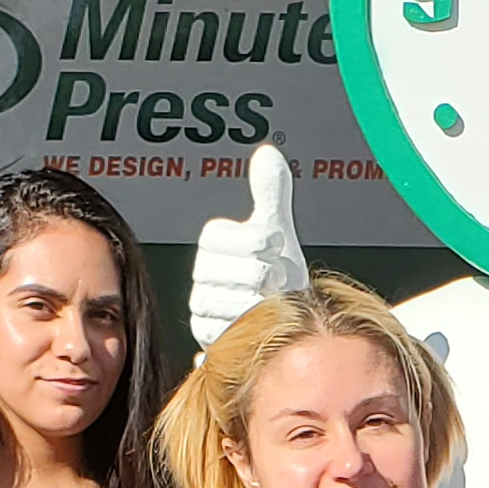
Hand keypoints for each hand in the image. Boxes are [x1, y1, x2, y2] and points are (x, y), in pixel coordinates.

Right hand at [189, 143, 308, 348]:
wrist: (286, 317)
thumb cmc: (280, 274)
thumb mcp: (276, 229)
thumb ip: (271, 192)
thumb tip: (268, 153)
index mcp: (214, 243)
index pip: (222, 235)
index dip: (256, 241)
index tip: (273, 245)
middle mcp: (202, 272)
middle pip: (235, 270)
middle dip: (265, 274)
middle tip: (275, 279)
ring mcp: (203, 303)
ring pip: (233, 301)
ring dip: (262, 302)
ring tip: (270, 299)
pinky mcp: (207, 334)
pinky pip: (229, 329)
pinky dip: (252, 325)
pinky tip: (261, 319)